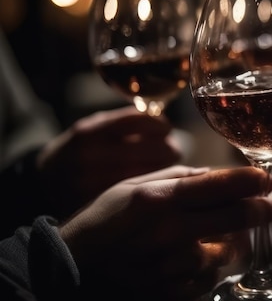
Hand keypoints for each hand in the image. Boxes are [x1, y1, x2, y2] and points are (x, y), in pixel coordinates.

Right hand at [36, 106, 182, 218]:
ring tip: (167, 165)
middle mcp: (88, 157)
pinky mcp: (97, 204)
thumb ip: (125, 121)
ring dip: (164, 168)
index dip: (159, 125)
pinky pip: (136, 192)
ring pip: (146, 173)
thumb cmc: (81, 148)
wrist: (46, 181)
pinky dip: (153, 184)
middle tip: (173, 149)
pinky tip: (157, 179)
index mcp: (88, 132)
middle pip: (147, 150)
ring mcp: (91, 183)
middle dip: (167, 148)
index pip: (137, 122)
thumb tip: (163, 121)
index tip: (167, 128)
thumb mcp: (95, 126)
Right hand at [60, 164, 271, 300]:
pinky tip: (194, 260)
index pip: (220, 185)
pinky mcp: (171, 294)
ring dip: (230, 242)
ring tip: (221, 235)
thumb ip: (177, 177)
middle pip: (235, 219)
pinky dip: (209, 268)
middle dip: (260, 210)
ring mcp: (171, 268)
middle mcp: (169, 233)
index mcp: (159, 199)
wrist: (69, 271)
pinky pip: (208, 280)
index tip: (266, 179)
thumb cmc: (103, 221)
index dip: (251, 181)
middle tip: (270, 206)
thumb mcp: (132, 186)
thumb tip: (215, 175)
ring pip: (226, 252)